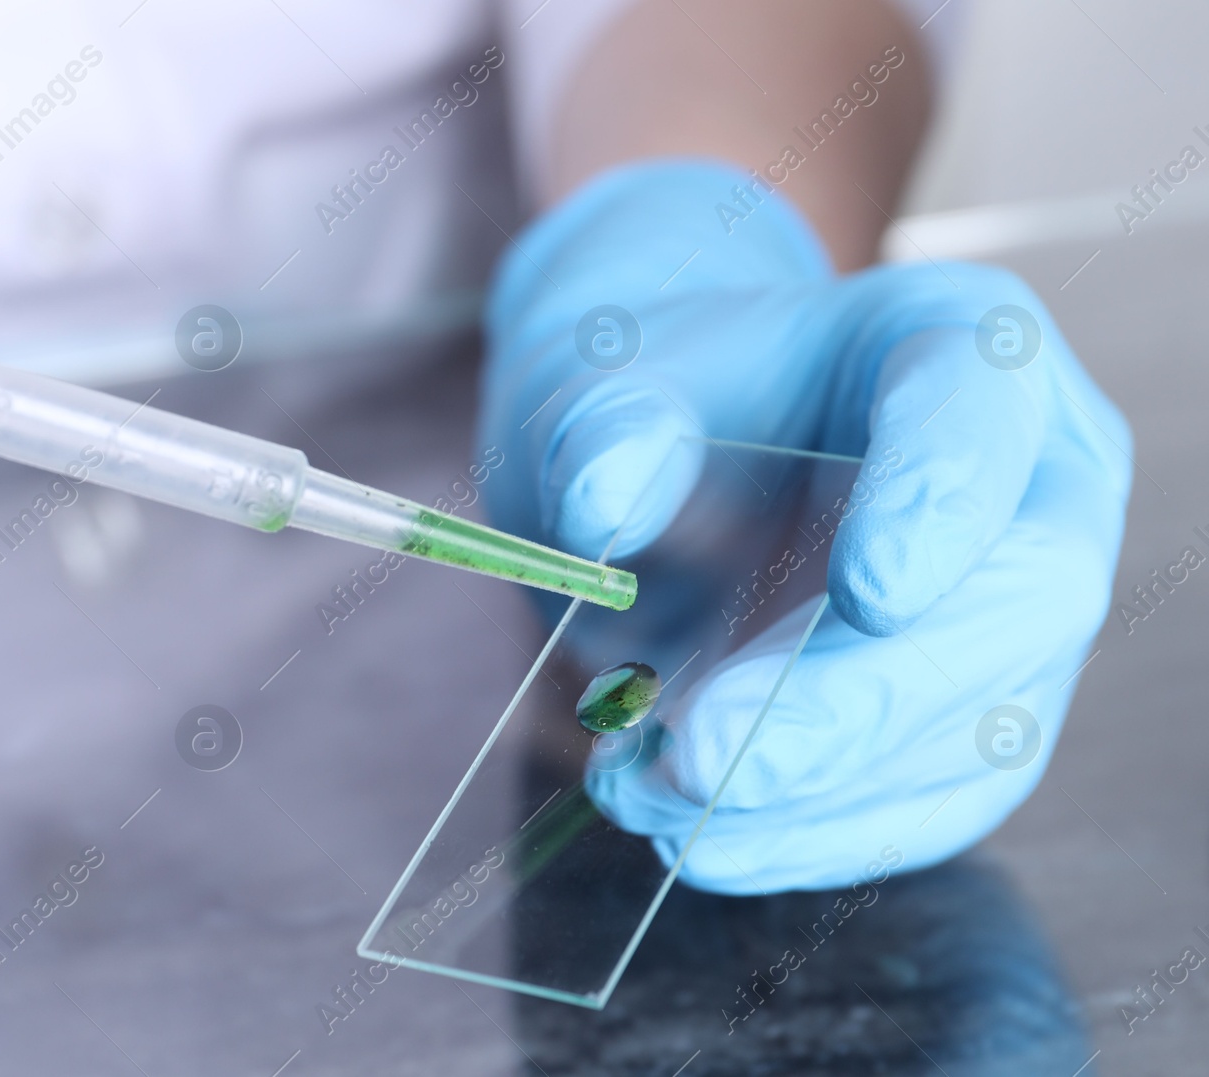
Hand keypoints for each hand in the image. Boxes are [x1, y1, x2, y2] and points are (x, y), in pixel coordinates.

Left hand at [477, 161, 1131, 892]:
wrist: (663, 476)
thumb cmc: (651, 408)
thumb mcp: (601, 390)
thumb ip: (601, 429)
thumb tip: (603, 503)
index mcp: (960, 345)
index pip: (984, 412)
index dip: (943, 500)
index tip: (869, 590)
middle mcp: (1030, 479)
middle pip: (1019, 598)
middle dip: (858, 698)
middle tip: (700, 756)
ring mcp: (1017, 609)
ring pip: (979, 731)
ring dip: (814, 792)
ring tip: (647, 792)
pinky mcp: (976, 715)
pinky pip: (932, 802)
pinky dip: (815, 839)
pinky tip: (703, 845)